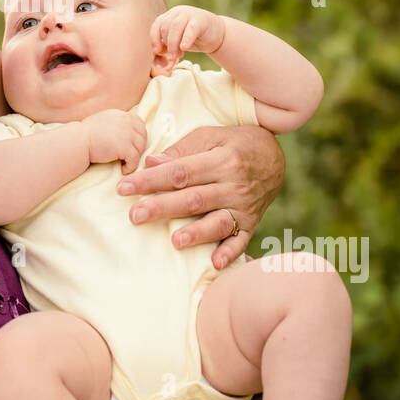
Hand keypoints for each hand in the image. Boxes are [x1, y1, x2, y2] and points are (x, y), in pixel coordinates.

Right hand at [81, 110, 147, 174]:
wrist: (77, 142)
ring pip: (140, 148)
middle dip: (139, 147)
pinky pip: (135, 159)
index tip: (132, 144)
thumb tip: (123, 132)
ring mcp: (127, 134)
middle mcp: (126, 122)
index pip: (139, 123)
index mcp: (120, 115)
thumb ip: (115, 123)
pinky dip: (131, 166)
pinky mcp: (125, 147)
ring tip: (126, 163)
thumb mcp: (102, 121)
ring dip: (135, 157)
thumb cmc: (84, 135)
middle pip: (143, 135)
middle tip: (130, 156)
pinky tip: (123, 169)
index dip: (138, 134)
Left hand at [115, 125, 284, 263]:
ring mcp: (244, 207)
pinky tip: (215, 263)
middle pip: (193, 198)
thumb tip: (151, 163)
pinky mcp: (251, 223)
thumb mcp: (210, 136)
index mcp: (221, 160)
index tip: (124, 188)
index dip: (150, 180)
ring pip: (217, 221)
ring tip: (175, 241)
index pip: (179, 172)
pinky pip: (241, 240)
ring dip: (196, 233)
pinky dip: (229, 253)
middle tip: (134, 215)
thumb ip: (181, 150)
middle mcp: (234, 185)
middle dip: (162, 207)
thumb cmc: (234, 143)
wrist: (275, 157)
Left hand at [152, 6, 225, 75]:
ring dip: (173, 44)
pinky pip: (191, 29)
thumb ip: (166, 44)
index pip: (157, 25)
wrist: (217, 34)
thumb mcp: (177, 41)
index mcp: (170, 15)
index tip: (157, 51)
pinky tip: (184, 48)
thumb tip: (156, 53)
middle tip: (171, 58)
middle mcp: (178, 12)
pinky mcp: (201, 20)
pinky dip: (186, 39)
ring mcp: (189, 14)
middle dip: (167, 44)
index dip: (155, 38)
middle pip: (166, 27)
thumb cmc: (193, 39)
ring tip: (177, 56)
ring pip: (176, 27)